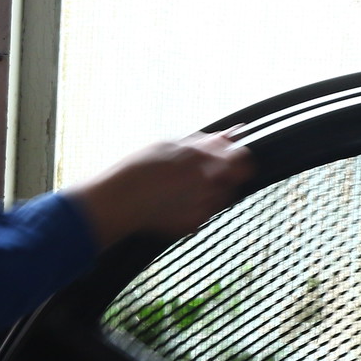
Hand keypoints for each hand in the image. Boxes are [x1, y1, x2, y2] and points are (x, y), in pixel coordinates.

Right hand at [65, 131, 254, 247]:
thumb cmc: (139, 169)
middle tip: (204, 173)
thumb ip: (204, 142)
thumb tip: (229, 136)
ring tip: (184, 188)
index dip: (238, 156)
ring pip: (223, 198)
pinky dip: (197, 207)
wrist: (119, 202)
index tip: (231, 156)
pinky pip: (206, 213)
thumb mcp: (170, 146)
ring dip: (213, 191)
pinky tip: (176, 202)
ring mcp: (202, 206)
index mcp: (203, 159)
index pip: (241, 157)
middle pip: (237, 179)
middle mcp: (207, 183)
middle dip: (226, 175)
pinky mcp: (193, 224)